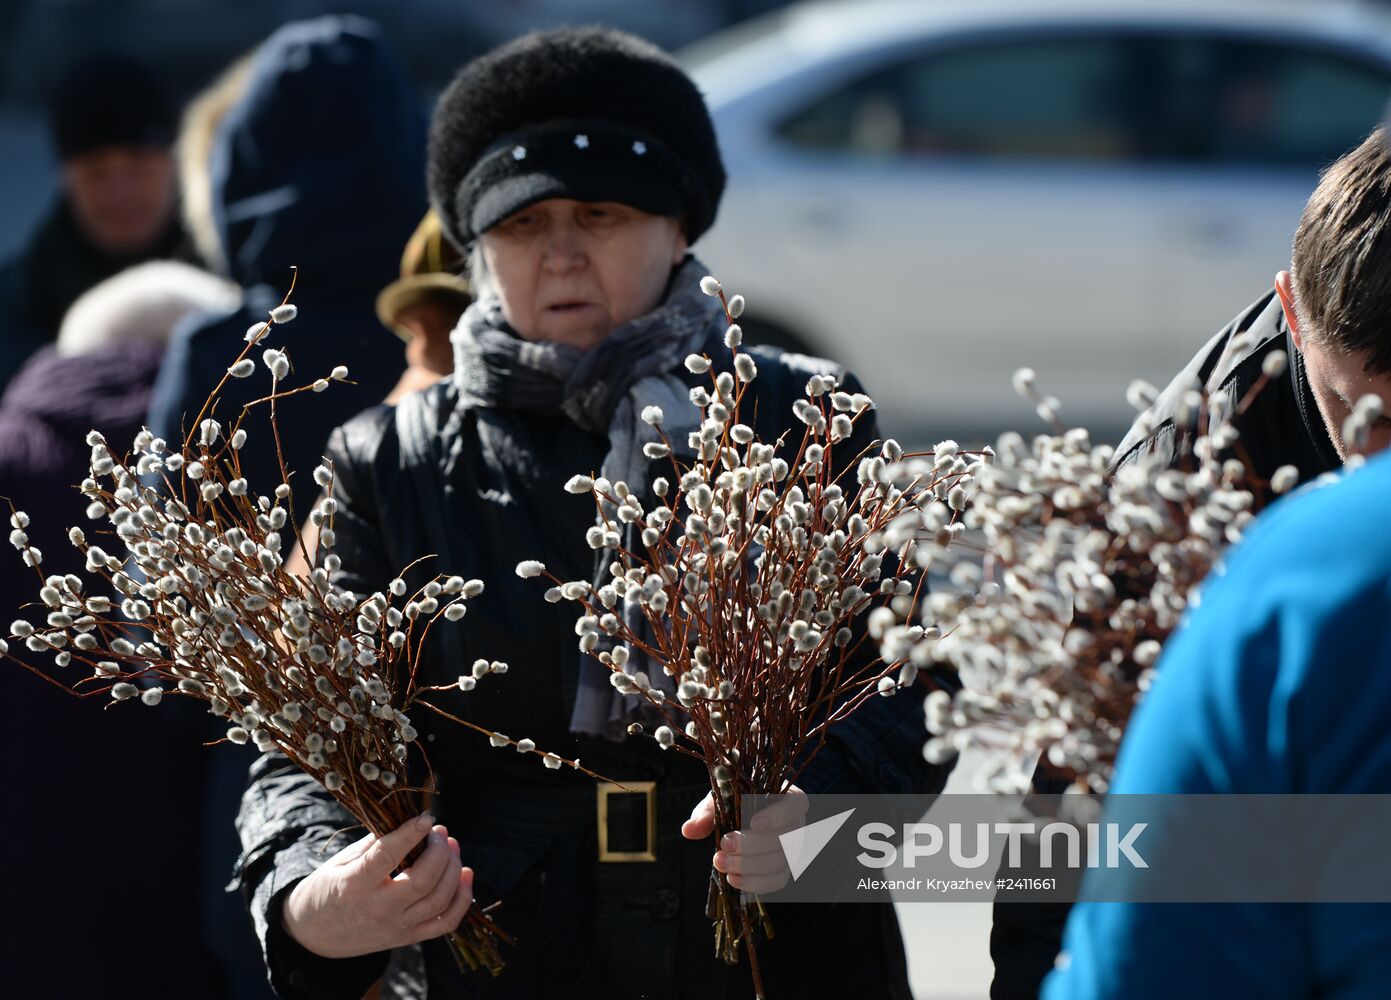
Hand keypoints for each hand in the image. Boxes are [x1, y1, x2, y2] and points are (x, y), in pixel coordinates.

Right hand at [282, 812, 473, 958]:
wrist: (315, 934)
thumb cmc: (329, 888)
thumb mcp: (341, 860)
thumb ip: (375, 843)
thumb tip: (408, 822)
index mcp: (355, 884)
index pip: (386, 857)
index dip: (409, 834)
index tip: (425, 818)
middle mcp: (378, 909)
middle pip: (423, 881)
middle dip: (439, 850)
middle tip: (440, 830)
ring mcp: (396, 927)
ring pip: (439, 900)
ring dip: (453, 868)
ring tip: (451, 845)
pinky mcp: (408, 938)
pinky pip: (446, 923)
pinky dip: (462, 898)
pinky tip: (465, 874)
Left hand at [682, 785, 808, 893]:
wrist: (739, 818)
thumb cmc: (734, 801)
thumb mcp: (721, 799)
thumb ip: (707, 813)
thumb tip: (689, 830)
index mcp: (788, 798)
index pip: (794, 805)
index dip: (779, 815)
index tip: (754, 822)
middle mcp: (797, 824)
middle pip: (785, 838)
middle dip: (752, 845)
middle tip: (724, 845)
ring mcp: (793, 850)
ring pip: (779, 863)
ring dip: (749, 866)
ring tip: (721, 863)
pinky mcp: (784, 870)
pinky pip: (776, 881)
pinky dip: (754, 883)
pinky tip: (732, 879)